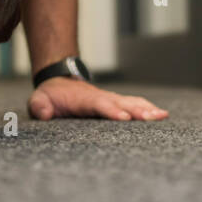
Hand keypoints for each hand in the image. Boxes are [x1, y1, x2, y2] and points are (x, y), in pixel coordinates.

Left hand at [27, 77, 167, 121]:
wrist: (59, 84)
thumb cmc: (50, 96)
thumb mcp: (38, 100)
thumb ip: (40, 106)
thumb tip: (44, 112)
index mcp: (84, 100)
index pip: (99, 105)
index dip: (111, 110)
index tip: (125, 117)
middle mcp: (101, 98)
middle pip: (122, 103)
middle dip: (137, 110)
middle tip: (154, 117)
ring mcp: (111, 100)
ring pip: (131, 102)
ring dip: (147, 109)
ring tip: (163, 116)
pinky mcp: (116, 104)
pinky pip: (134, 104)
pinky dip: (148, 109)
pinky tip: (162, 116)